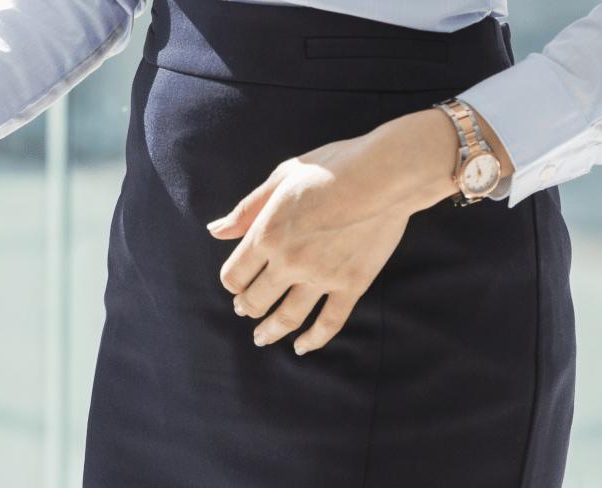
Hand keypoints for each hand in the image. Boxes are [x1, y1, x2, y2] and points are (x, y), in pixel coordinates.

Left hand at [207, 108, 506, 354]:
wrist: (387, 173)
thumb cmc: (332, 168)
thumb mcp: (281, 179)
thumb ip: (247, 210)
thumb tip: (215, 231)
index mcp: (266, 235)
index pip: (234, 275)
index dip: (232, 283)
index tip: (236, 283)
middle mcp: (289, 262)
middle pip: (256, 300)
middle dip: (246, 307)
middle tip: (245, 310)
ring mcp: (321, 277)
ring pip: (287, 318)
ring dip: (270, 331)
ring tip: (262, 338)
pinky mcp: (352, 285)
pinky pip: (329, 323)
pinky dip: (314, 339)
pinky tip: (302, 348)